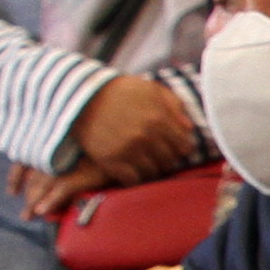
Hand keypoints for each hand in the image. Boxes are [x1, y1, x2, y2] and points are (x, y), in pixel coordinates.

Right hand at [70, 73, 205, 185]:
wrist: (81, 97)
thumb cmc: (119, 91)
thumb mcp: (150, 89)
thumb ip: (173, 105)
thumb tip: (189, 128)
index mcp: (158, 118)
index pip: (184, 147)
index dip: (181, 147)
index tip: (174, 146)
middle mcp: (145, 136)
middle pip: (169, 161)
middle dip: (167, 158)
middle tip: (158, 155)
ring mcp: (128, 150)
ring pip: (153, 172)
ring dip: (151, 168)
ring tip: (145, 161)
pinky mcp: (110, 161)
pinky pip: (132, 180)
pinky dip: (134, 178)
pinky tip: (132, 170)